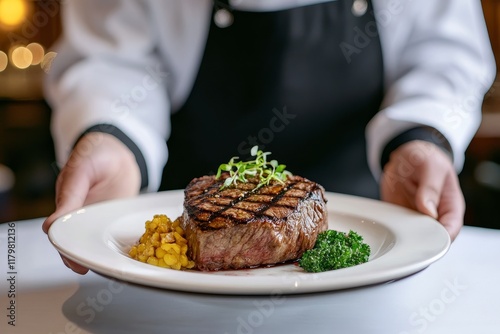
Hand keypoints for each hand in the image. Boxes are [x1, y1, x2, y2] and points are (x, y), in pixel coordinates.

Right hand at [42, 132, 141, 273]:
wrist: (119, 150)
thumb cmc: (95, 154)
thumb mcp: (80, 171)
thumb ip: (69, 195)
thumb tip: (49, 226)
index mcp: (68, 205)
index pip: (63, 234)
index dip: (68, 250)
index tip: (74, 263)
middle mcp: (83, 214)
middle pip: (81, 242)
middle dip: (86, 257)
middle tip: (92, 269)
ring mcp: (101, 217)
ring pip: (100, 241)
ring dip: (105, 252)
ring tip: (113, 266)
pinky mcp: (117, 217)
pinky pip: (118, 232)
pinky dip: (124, 242)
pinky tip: (132, 251)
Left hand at [380, 140, 464, 240]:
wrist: (404, 155)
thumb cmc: (424, 158)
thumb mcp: (430, 166)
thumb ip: (430, 187)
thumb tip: (429, 211)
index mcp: (450, 206)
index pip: (451, 230)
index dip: (442, 239)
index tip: (428, 242)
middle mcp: (435, 216)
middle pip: (431, 239)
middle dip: (420, 243)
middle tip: (405, 240)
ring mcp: (416, 217)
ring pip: (412, 237)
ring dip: (403, 238)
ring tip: (393, 234)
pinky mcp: (400, 217)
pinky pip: (395, 228)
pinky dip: (390, 229)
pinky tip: (383, 228)